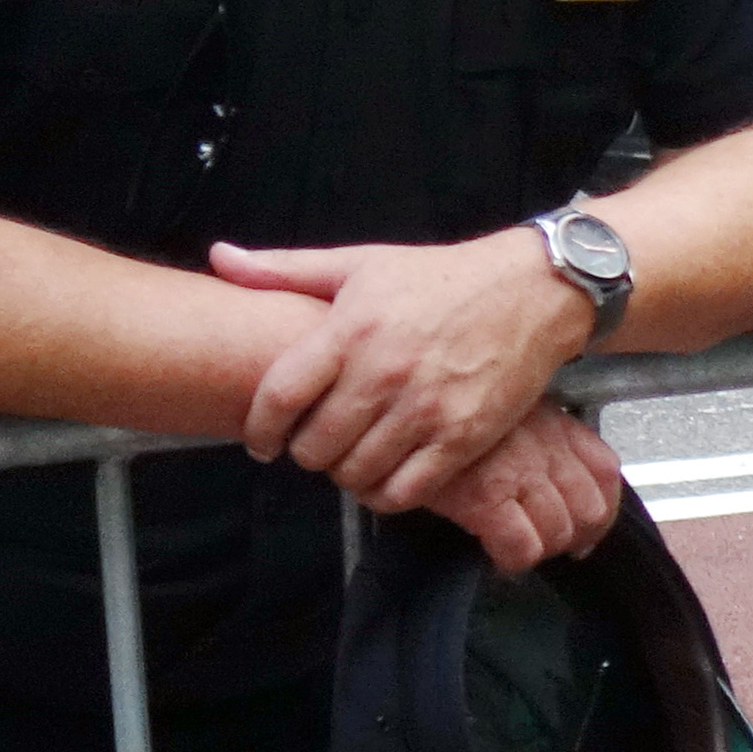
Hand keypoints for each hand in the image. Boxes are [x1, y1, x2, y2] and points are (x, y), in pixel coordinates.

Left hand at [209, 228, 593, 512]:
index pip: (278, 398)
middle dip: (306, 452)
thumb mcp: (360, 263)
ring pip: (354, 474)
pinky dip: (385, 493)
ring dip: (345, 473)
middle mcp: (384, 372)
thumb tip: (220, 258)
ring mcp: (425, 409)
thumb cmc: (440, 278)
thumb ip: (285, 269)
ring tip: (353, 455)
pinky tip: (387, 472)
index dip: (259, 430)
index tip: (262, 440)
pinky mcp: (463, 437)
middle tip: (318, 443)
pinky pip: (403, 492)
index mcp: (351, 329)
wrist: (532, 290)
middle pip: (313, 447)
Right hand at [428, 405, 628, 575]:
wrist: (398, 414)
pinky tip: (496, 554)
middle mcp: (546, 449)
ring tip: (518, 546)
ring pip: (558, 534)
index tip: (586, 523)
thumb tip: (551, 473)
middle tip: (547, 541)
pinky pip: (522, 549)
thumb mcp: (505, 407)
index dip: (601, 507)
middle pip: (590, 510)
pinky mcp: (486, 499)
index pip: (606, 471)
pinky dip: (513, 560)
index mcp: (554, 424)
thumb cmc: (447, 410)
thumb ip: (536, 434)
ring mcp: (519, 474)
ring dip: (540, 549)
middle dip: (572, 535)